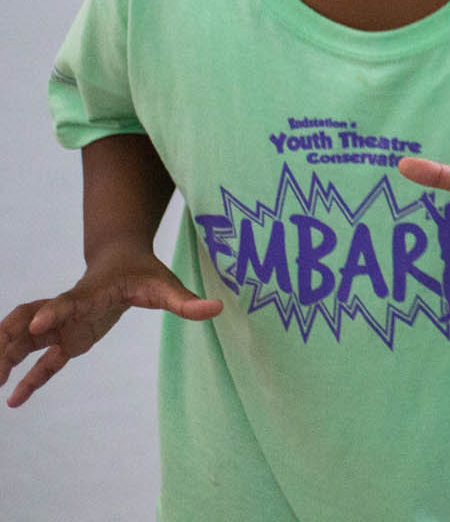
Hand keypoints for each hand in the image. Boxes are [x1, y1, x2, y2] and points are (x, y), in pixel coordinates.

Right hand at [1, 246, 220, 407]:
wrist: (120, 259)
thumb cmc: (143, 272)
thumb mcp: (166, 285)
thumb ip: (186, 300)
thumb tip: (217, 309)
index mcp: (90, 293)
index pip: (66, 302)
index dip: (52, 313)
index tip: (37, 327)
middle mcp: (68, 309)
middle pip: (28, 321)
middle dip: (9, 340)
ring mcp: (62, 324)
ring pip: (23, 339)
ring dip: (6, 356)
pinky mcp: (64, 339)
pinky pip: (41, 360)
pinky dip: (27, 378)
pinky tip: (13, 400)